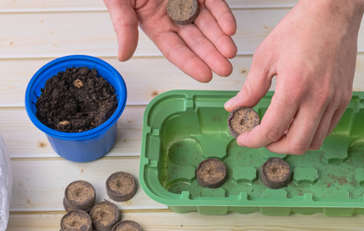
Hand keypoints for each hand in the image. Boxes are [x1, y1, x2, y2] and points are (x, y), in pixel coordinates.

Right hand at [104, 0, 236, 81]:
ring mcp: (188, 2)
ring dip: (220, 40)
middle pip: (196, 41)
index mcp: (155, 24)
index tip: (205, 75)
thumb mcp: (118, 1)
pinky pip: (214, 4)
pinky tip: (229, 29)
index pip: (175, 50)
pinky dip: (223, 16)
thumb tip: (123, 55)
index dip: (190, 63)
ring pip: (208, 25)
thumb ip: (123, 26)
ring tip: (231, 52)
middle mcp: (173, 16)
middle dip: (211, 56)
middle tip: (225, 69)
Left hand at [225, 0, 363, 153]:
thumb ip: (250, 89)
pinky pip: (327, 128)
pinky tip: (297, 120)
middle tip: (262, 137)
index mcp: (295, 88)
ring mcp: (334, 100)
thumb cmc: (301, 29)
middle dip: (274, 146)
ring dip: (293, 141)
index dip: (253, 140)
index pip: (271, 130)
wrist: (333, 14)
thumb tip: (234, 107)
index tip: (244, 138)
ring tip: (280, 129)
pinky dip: (310, 132)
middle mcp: (318, 98)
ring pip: (314, 141)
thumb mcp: (266, 57)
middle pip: (296, 144)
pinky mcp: (344, 98)